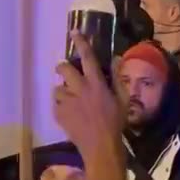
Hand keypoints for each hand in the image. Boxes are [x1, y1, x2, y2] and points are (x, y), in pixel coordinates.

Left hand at [52, 31, 123, 163]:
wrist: (101, 146)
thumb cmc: (116, 123)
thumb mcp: (123, 100)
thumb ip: (117, 78)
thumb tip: (115, 58)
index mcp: (96, 84)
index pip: (87, 58)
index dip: (81, 44)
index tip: (74, 33)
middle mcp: (80, 89)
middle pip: (64, 70)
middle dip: (62, 67)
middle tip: (64, 71)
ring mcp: (68, 102)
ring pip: (58, 89)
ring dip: (63, 92)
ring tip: (71, 100)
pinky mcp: (59, 114)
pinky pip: (56, 105)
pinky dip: (61, 107)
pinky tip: (70, 114)